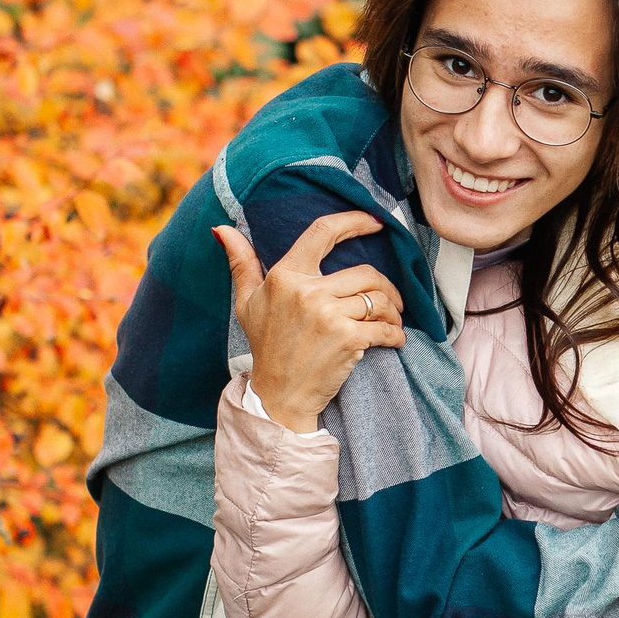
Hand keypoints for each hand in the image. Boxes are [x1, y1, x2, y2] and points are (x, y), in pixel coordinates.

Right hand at [215, 212, 406, 432]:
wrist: (279, 395)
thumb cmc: (266, 346)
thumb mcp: (246, 302)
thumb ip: (241, 263)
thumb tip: (223, 228)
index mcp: (285, 276)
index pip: (322, 233)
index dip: (352, 222)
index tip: (374, 222)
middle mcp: (307, 291)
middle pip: (365, 271)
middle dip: (385, 286)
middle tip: (390, 301)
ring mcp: (328, 315)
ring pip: (379, 298)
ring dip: (392, 311)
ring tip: (390, 321)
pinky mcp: (348, 339)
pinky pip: (384, 327)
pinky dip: (395, 334)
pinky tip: (394, 339)